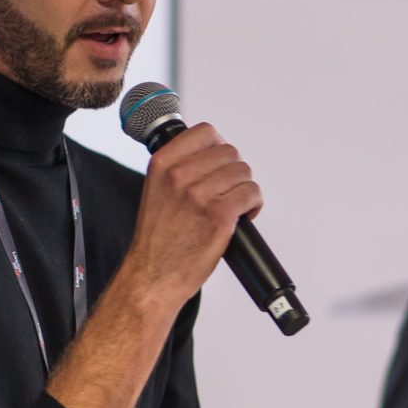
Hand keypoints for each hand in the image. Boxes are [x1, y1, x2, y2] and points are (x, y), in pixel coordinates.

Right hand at [120, 123, 258, 303]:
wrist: (153, 275)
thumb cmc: (159, 238)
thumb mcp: (157, 190)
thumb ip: (179, 168)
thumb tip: (213, 152)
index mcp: (162, 163)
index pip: (205, 132)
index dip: (218, 146)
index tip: (219, 164)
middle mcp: (179, 175)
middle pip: (230, 152)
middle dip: (234, 172)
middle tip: (227, 193)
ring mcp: (199, 194)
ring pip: (244, 172)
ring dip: (244, 190)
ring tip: (234, 207)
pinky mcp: (219, 215)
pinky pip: (251, 193)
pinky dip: (253, 205)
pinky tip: (241, 217)